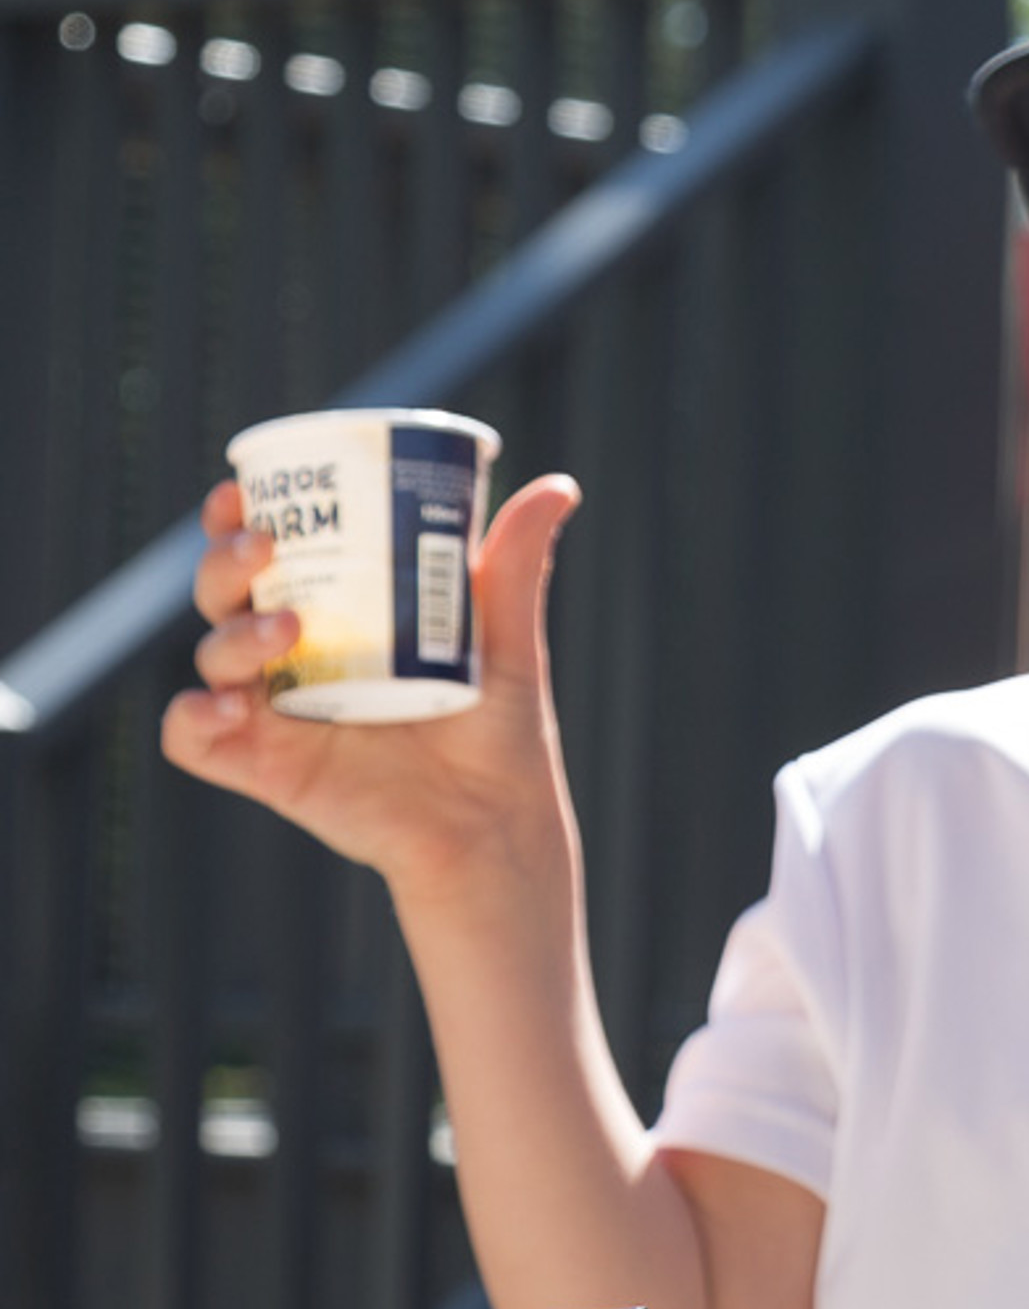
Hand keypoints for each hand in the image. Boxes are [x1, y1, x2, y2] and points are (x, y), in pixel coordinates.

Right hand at [158, 474, 584, 891]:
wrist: (496, 820)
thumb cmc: (497, 731)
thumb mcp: (505, 641)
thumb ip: (514, 567)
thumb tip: (557, 487)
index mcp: (336, 615)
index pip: (266, 555)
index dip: (236, 519)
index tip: (241, 492)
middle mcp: (294, 658)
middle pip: (225, 595)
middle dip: (224, 562)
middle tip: (263, 546)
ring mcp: (275, 712)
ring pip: (211, 656)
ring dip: (230, 634)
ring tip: (289, 628)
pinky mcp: (267, 766)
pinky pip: (193, 740)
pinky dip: (192, 718)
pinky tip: (228, 705)